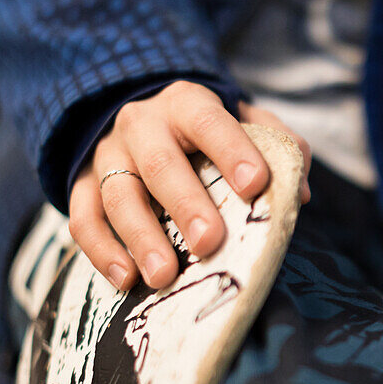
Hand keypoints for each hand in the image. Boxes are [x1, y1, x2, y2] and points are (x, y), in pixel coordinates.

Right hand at [69, 81, 310, 289]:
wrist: (143, 121)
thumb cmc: (208, 135)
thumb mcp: (245, 125)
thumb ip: (277, 148)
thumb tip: (300, 193)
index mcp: (187, 105)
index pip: (211, 123)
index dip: (233, 151)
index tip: (255, 185)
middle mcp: (142, 124)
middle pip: (160, 163)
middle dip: (186, 204)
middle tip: (210, 242)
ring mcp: (108, 155)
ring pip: (117, 195)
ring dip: (141, 237)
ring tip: (164, 275)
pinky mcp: (82, 185)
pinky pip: (83, 219)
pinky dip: (101, 250)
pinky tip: (124, 279)